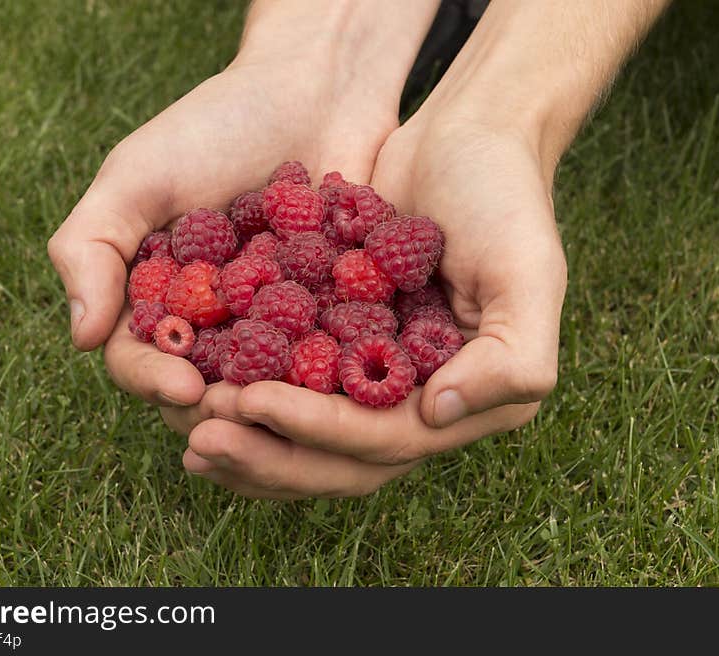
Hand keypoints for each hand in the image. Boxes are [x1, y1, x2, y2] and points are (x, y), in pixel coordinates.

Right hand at [48, 2, 437, 424]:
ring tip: (290, 414)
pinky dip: (336, 381)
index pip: (142, 359)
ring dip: (274, 410)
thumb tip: (81, 337)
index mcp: (159, 299)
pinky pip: (335, 363)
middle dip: (218, 409)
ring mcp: (278, 327)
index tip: (184, 389)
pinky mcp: (337, 319)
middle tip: (243, 412)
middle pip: (205, 391)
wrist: (314, 91)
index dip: (155, 382)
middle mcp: (214, 324)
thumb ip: (93, 247)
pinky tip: (346, 393)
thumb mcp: (138, 175)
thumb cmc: (215, 127)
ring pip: (268, 392)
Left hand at [175, 106, 565, 497]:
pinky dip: (249, 395)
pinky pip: (292, 385)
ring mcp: (379, 376)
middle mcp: (424, 402)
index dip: (317, 431)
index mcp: (472, 400)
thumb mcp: (529, 273)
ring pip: (308, 436)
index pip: (386, 440)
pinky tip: (199, 390)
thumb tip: (437, 413)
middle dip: (270, 454)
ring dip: (251, 439)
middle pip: (339, 458)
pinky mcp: (343, 344)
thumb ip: (512, 360)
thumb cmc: (503, 196)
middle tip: (200, 437)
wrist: (467, 135)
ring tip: (188, 429)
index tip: (250, 401)